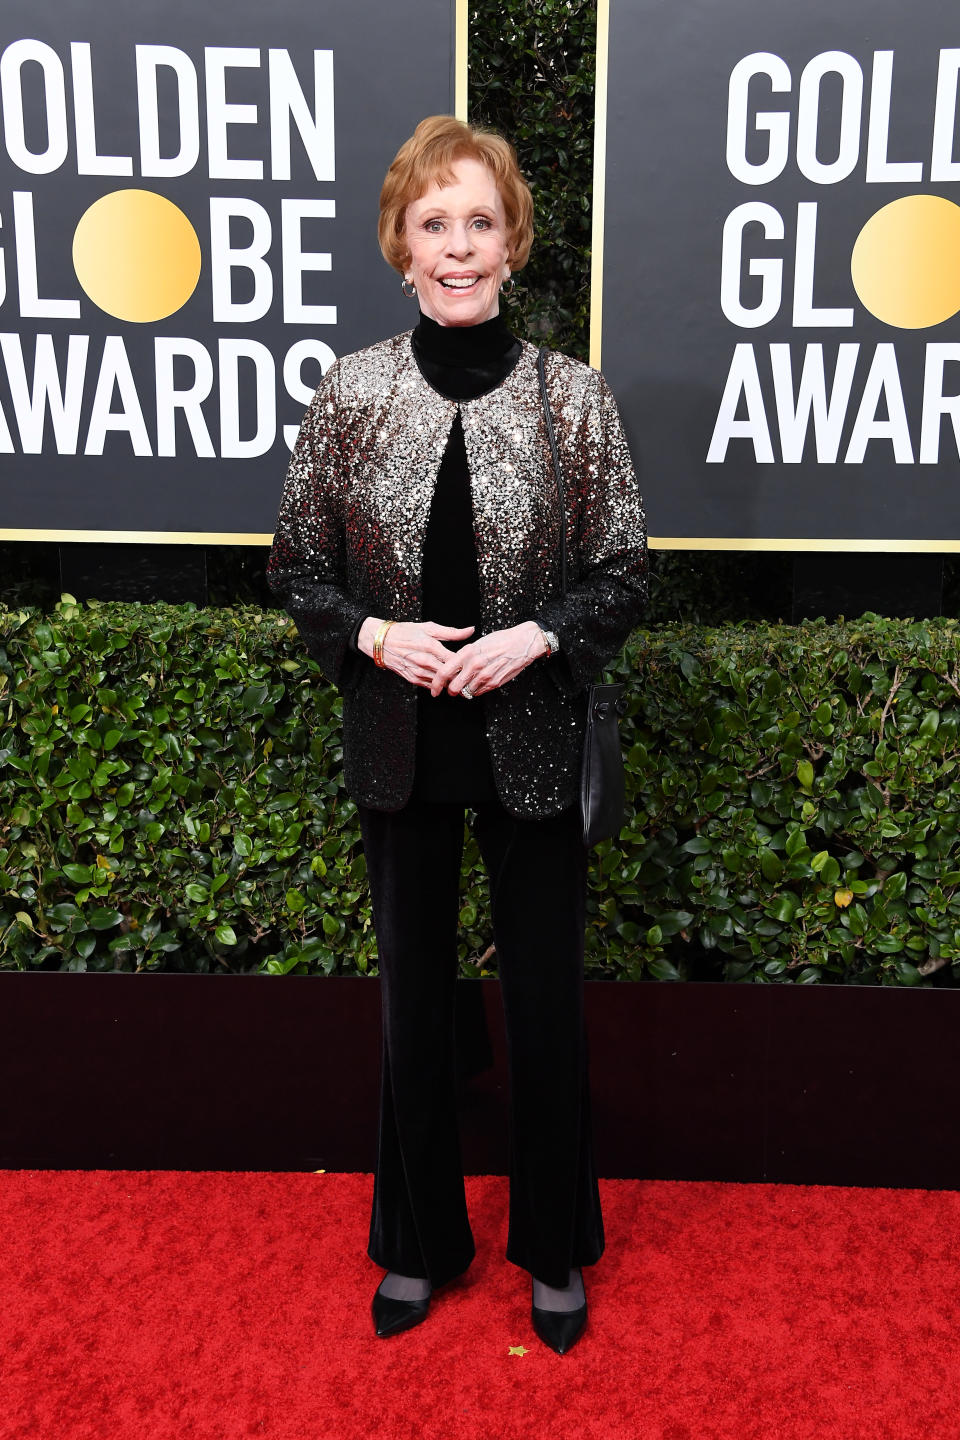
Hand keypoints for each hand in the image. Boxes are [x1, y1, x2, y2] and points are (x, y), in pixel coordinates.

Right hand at [358, 618, 474, 693]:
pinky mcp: (412, 679)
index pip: (456, 660)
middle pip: (450, 675)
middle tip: (472, 677)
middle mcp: (425, 661)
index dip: (467, 663)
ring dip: (451, 683)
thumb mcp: (429, 627)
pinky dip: (439, 685)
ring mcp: (418, 672)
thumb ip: (452, 632)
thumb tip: (471, 630)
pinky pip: (430, 686)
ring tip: (462, 681)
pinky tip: (446, 682)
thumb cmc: (406, 632)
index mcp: (432, 647)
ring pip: (441, 683)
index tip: (475, 663)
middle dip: (461, 677)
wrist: (381, 642)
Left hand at [444, 622, 545, 697]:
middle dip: (450, 690)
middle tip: (451, 688)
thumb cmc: (498, 641)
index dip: (436, 684)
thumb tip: (450, 670)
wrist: (521, 643)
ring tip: (469, 682)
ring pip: (466, 692)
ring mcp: (485, 675)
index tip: (434, 689)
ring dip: (465, 690)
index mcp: (467, 652)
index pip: (444, 672)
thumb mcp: (476, 644)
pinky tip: (480, 681)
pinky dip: (476, 690)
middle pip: (454, 688)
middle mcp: (475, 665)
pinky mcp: (495, 683)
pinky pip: (479, 692)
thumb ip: (462, 657)